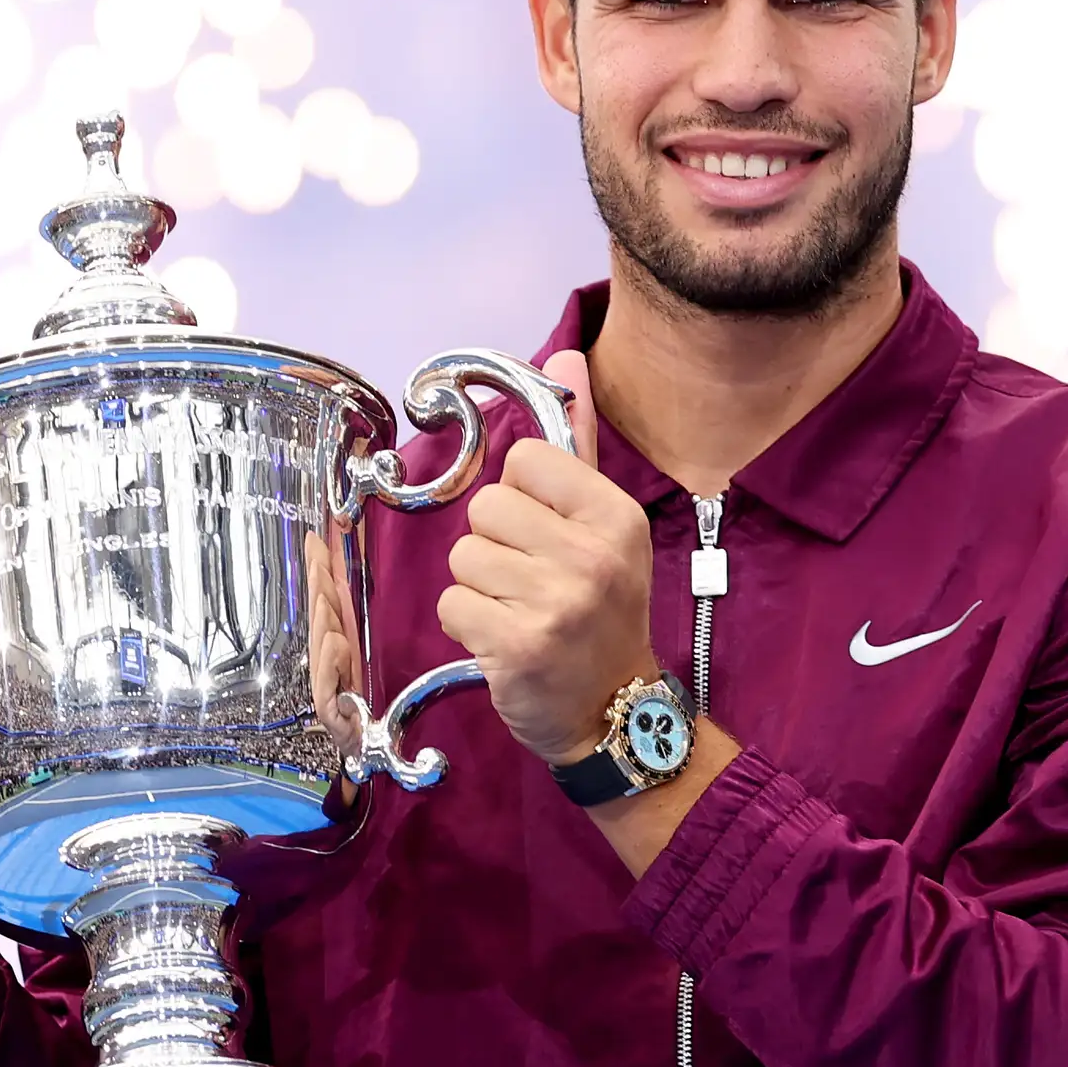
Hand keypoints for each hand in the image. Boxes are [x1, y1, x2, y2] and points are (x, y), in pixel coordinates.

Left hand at [435, 352, 661, 764]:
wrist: (615, 710)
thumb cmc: (603, 611)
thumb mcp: (605, 526)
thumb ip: (578, 444)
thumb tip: (564, 356)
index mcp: (614, 515)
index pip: (524, 459)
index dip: (522, 496)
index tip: (546, 533)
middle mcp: (590, 555)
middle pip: (485, 508)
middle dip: (495, 545)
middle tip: (530, 580)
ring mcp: (555, 603)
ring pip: (464, 557)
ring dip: (480, 587)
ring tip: (519, 611)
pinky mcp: (517, 646)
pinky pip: (452, 604)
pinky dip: (468, 624)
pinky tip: (505, 640)